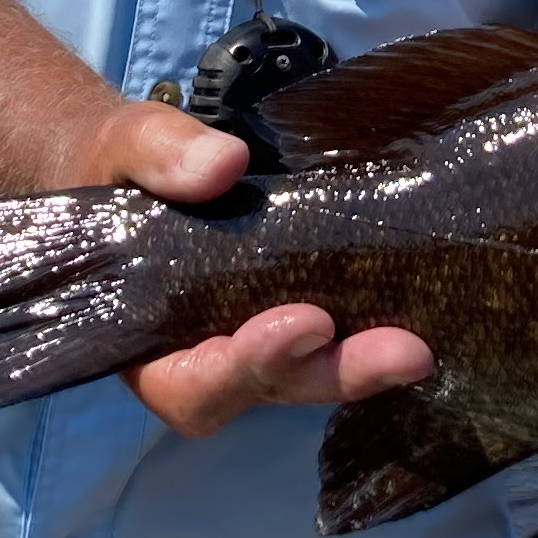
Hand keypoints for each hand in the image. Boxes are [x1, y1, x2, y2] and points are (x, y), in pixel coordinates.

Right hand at [74, 98, 435, 439]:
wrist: (134, 164)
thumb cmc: (118, 167)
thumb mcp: (124, 148)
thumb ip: (159, 156)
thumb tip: (223, 165)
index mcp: (147, 340)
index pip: (192, 384)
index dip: (247, 365)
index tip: (302, 321)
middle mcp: (204, 356)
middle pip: (270, 388)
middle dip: (335, 373)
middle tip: (403, 351)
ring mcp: (253, 338)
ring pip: (310, 372)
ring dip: (364, 363)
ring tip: (418, 345)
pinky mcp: (295, 308)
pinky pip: (334, 336)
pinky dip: (372, 328)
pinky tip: (419, 312)